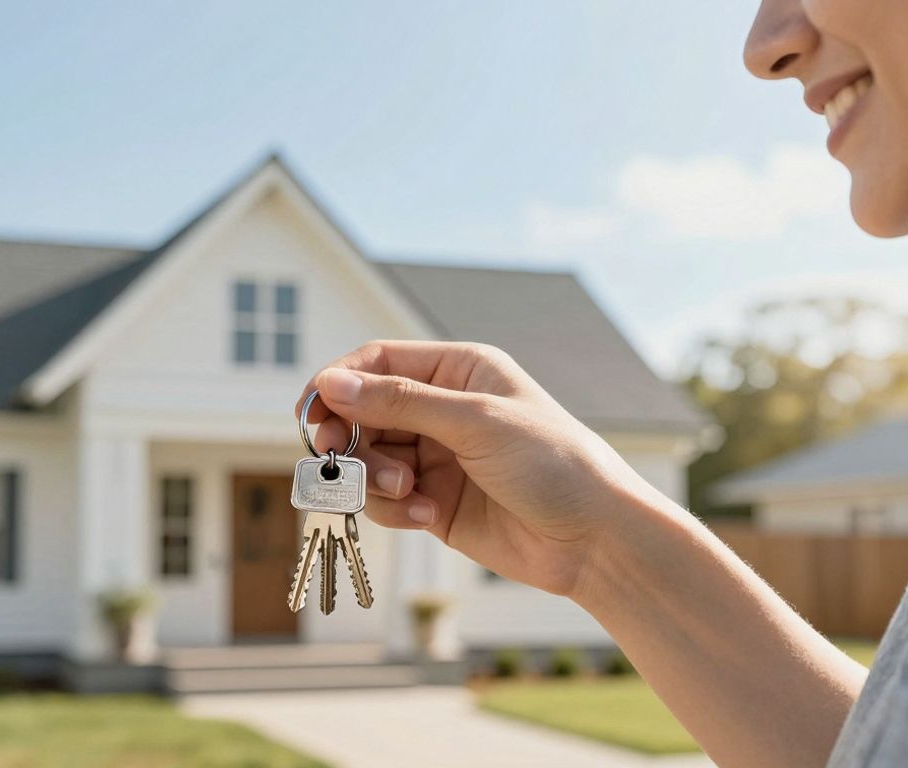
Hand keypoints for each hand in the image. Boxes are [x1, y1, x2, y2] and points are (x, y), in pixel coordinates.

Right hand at [297, 340, 660, 596]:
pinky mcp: (432, 502)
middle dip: (351, 436)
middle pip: (363, 412)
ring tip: (407, 492)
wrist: (593, 540)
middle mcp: (442, 409)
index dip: (339, 382)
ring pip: (368, 458)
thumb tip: (330, 383)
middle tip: (338, 456)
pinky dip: (392, 508)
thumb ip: (399, 402)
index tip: (314, 411)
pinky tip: (424, 515)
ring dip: (374, 477)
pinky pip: (385, 499)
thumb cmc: (553, 464)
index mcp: (458, 371)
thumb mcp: (474, 423)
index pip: (377, 362)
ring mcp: (436, 457)